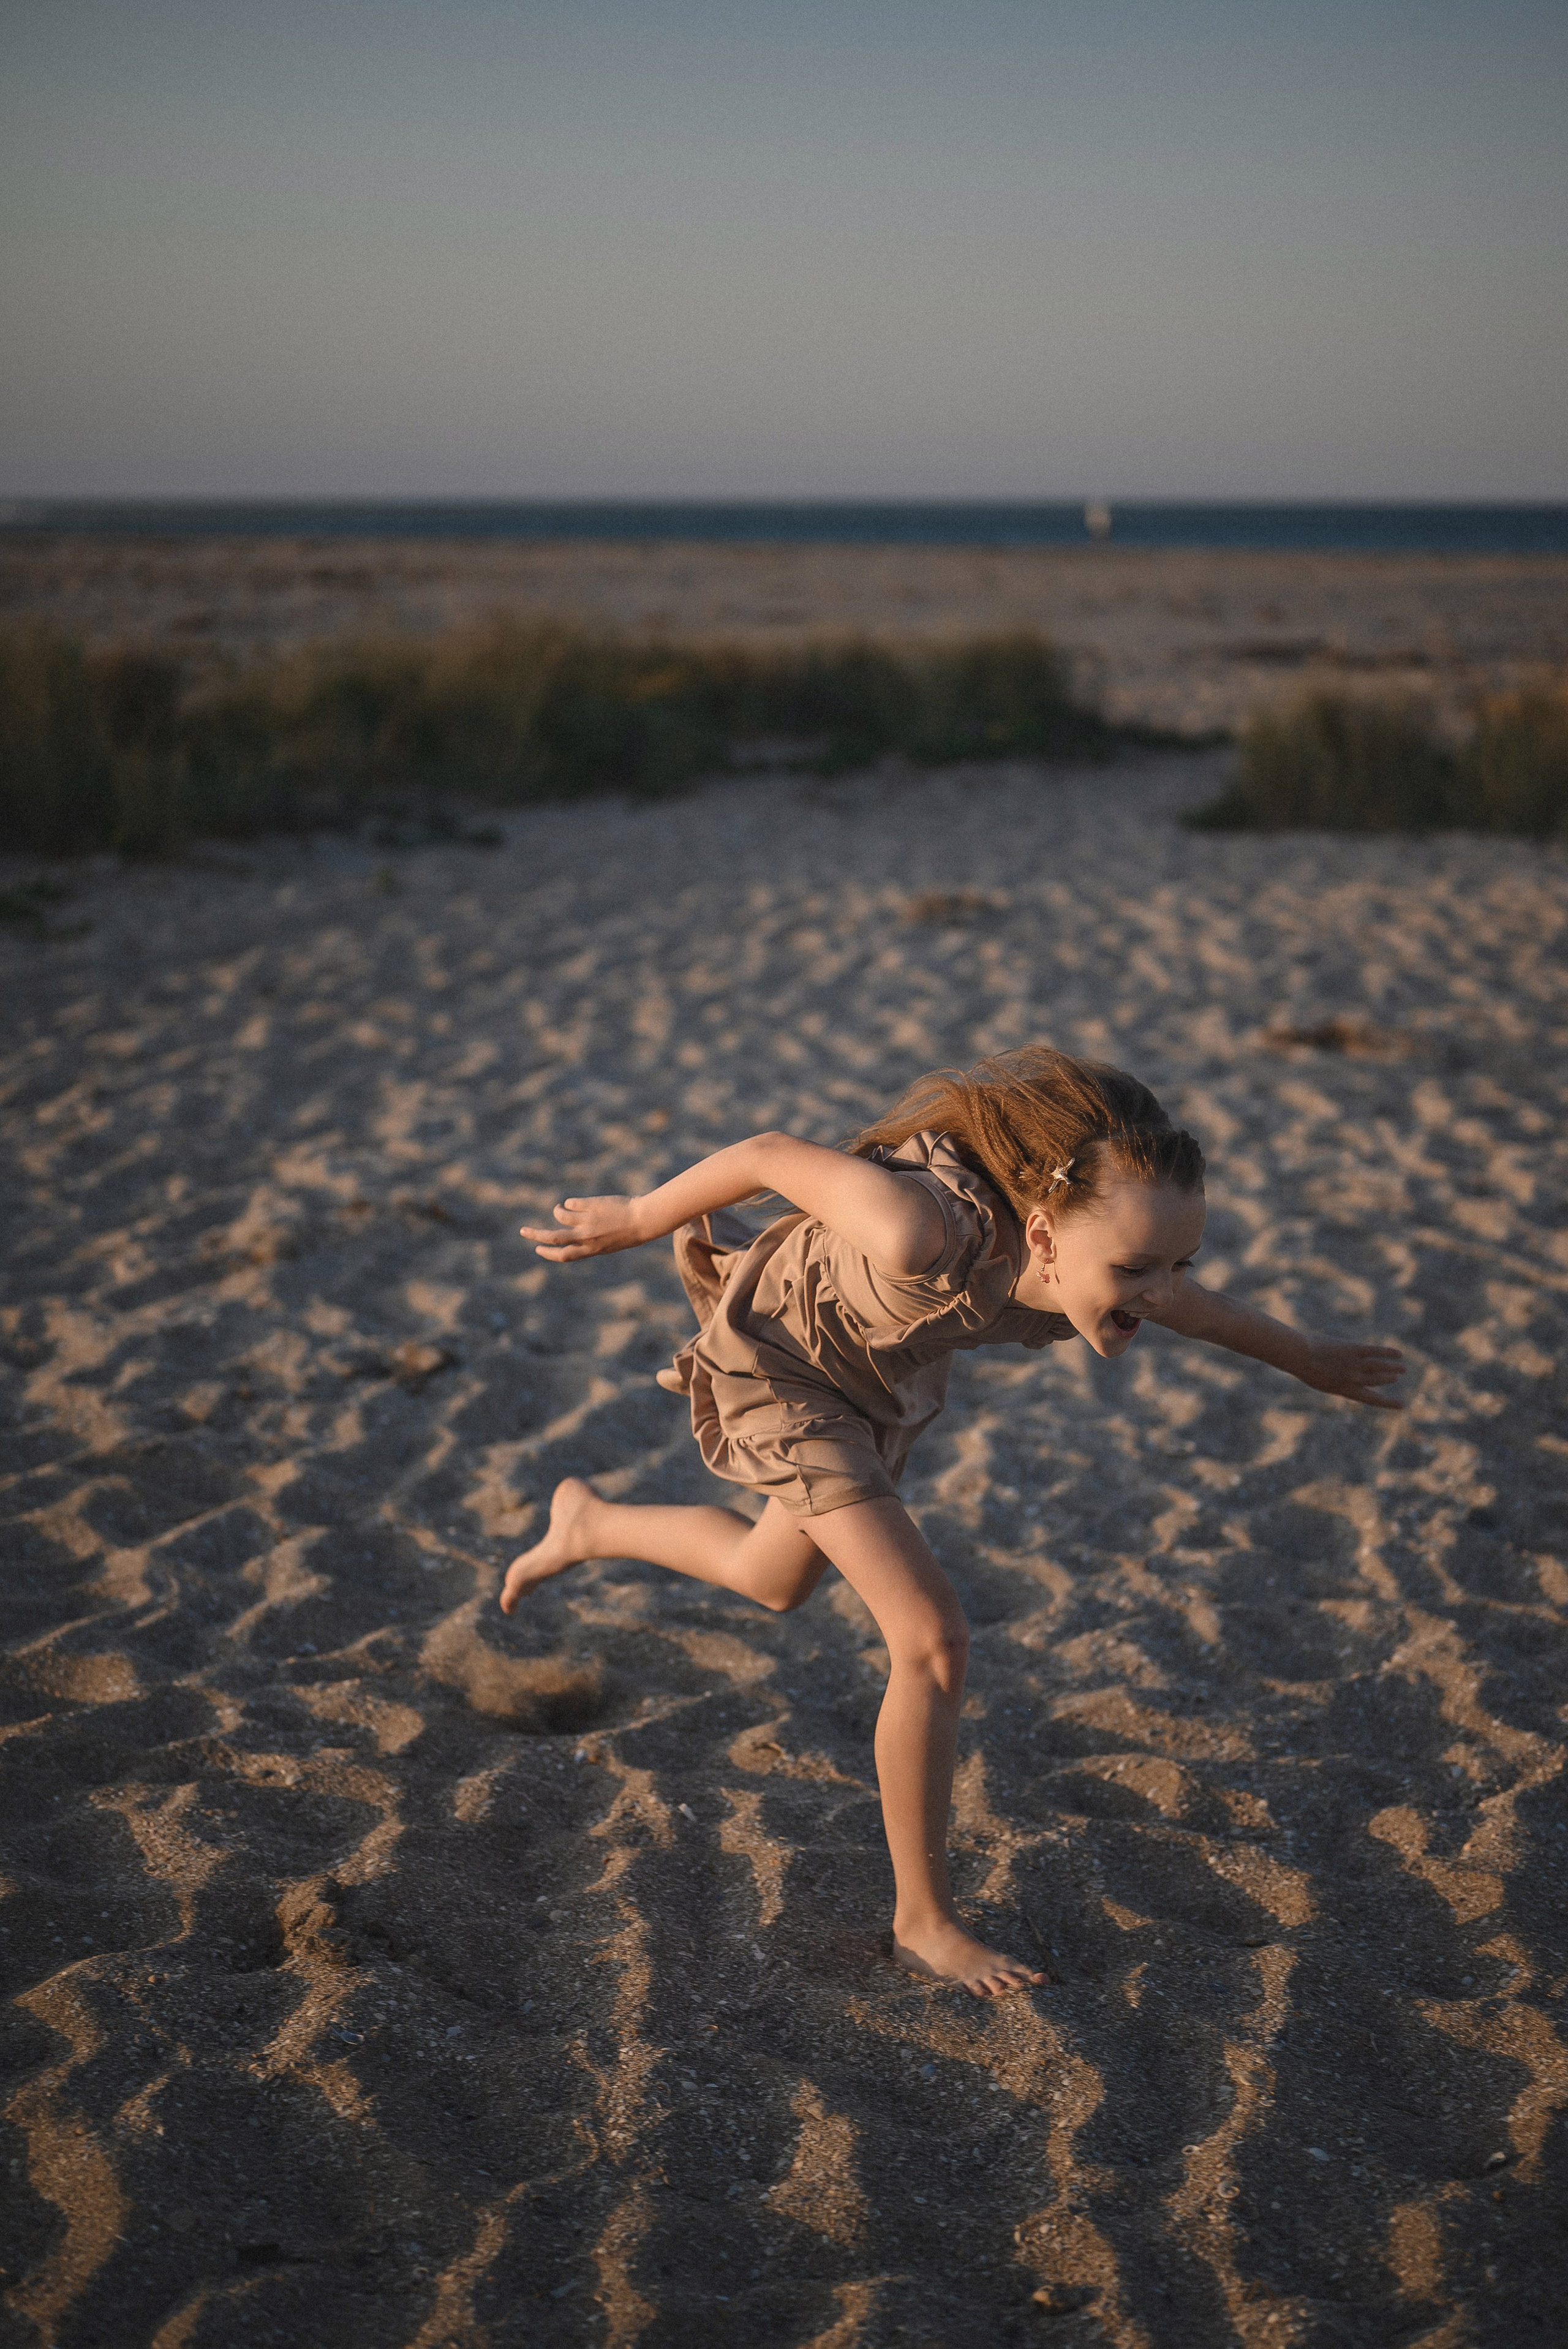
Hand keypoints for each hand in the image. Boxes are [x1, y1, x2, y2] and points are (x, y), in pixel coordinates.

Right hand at [520, 1196, 647, 1260]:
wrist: (644, 1219)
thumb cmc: (629, 1233)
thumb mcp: (608, 1244)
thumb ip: (590, 1242)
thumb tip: (571, 1236)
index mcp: (591, 1250)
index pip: (564, 1255)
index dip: (548, 1253)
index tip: (538, 1249)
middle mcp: (587, 1237)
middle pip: (554, 1237)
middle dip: (535, 1235)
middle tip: (523, 1231)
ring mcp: (588, 1221)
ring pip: (561, 1216)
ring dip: (557, 1212)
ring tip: (559, 1209)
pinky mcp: (590, 1205)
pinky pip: (572, 1203)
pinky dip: (569, 1203)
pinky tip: (575, 1203)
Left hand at [1297, 1336, 1405, 1409]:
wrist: (1300, 1356)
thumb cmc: (1305, 1368)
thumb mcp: (1321, 1379)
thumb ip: (1336, 1378)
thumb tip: (1343, 1372)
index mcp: (1346, 1390)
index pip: (1372, 1399)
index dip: (1388, 1402)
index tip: (1402, 1405)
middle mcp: (1354, 1380)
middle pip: (1378, 1381)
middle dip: (1388, 1379)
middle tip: (1395, 1377)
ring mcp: (1355, 1365)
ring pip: (1380, 1367)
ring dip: (1393, 1367)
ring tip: (1402, 1368)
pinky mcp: (1354, 1349)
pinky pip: (1376, 1351)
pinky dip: (1388, 1353)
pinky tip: (1399, 1354)